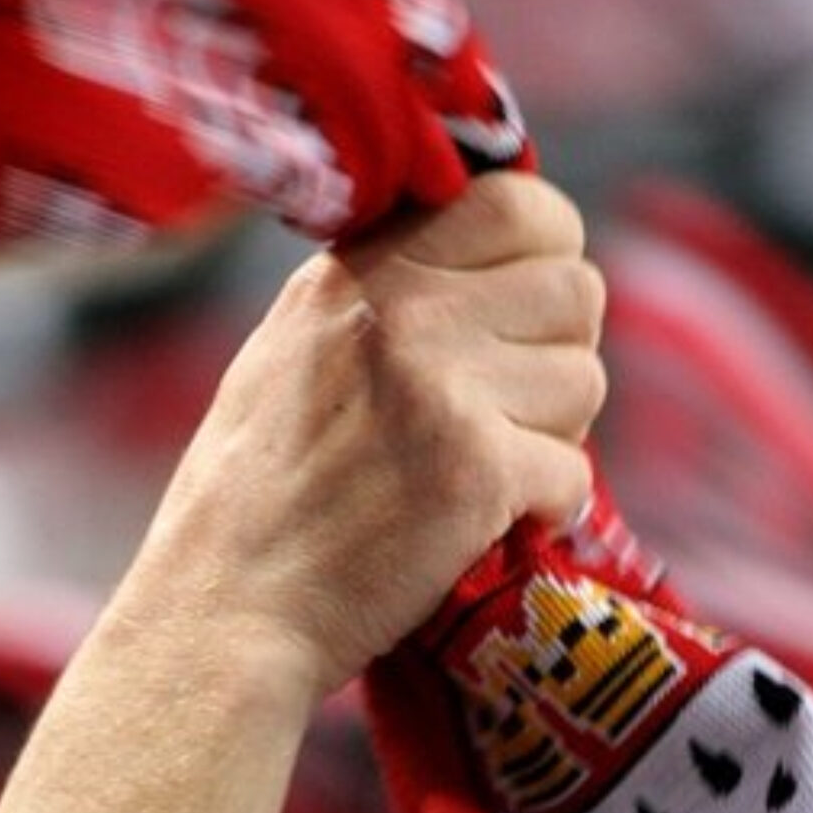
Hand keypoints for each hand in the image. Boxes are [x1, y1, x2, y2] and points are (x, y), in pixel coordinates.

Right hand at [114, 171, 605, 702]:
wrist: (226, 608)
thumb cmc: (261, 493)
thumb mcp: (297, 345)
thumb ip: (391, 292)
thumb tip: (505, 264)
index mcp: (364, 269)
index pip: (520, 204)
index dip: (548, 257)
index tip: (526, 312)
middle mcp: (407, 310)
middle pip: (577, 290)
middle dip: (559, 353)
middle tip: (509, 408)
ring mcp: (445, 387)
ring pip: (586, 379)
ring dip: (552, 433)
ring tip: (480, 468)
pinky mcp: (477, 470)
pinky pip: (575, 471)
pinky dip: (544, 509)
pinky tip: (485, 522)